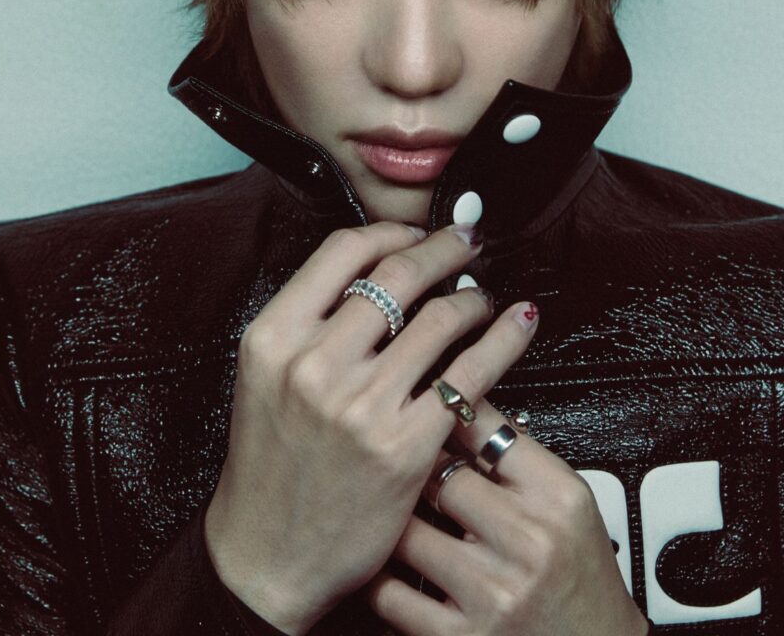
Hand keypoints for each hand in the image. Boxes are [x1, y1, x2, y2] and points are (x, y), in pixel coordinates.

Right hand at [204, 221, 539, 634]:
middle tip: (467, 242)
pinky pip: (471, 373)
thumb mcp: (266, 377)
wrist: (268, 555)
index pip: (344, 250)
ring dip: (474, 296)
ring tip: (483, 297)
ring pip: (441, 316)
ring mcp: (362, 404)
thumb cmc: (271, 464)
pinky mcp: (406, 445)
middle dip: (444, 248)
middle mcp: (314, 364)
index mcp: (273, 337)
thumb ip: (312, 321)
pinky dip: (503, 338)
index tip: (414, 232)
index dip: (391, 230)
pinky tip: (517, 322)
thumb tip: (382, 269)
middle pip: (399, 272)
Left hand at [369, 399, 648, 635]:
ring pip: (407, 531)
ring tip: (381, 505)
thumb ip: (521, 459)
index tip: (425, 401)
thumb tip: (461, 408)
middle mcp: (528, 542)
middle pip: (440, 474)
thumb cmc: (583, 577)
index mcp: (557, 498)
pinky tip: (383, 560)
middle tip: (393, 455)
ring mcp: (494, 592)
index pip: (486, 428)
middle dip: (412, 464)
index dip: (445, 408)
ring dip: (390, 517)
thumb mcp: (571, 505)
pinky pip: (394, 596)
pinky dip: (379, 575)